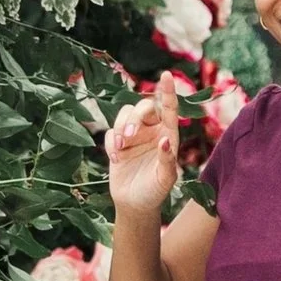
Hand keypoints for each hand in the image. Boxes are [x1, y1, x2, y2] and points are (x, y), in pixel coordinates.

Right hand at [103, 74, 181, 217]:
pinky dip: (111, 143)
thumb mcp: (166, 178)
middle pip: (143, 108)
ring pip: (124, 114)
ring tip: (122, 148)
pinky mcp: (117, 143)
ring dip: (121, 127)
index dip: (168, 91)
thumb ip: (167, 159)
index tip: (166, 75)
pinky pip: (110, 132)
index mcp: (168, 134)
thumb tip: (165, 140)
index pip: (169, 109)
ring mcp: (133, 136)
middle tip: (130, 137)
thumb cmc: (156, 191)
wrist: (135, 205)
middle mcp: (152, 131)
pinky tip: (116, 159)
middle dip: (134, 118)